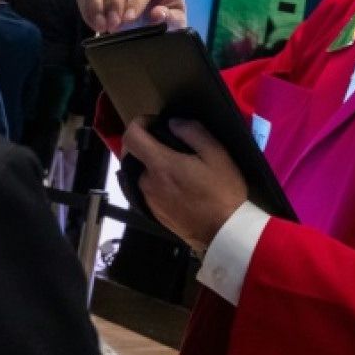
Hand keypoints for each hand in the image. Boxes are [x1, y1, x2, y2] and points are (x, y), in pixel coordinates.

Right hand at [79, 0, 186, 32]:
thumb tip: (158, 13)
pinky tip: (95, 26)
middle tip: (114, 26)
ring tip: (101, 27)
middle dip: (113, 2)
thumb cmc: (167, 19)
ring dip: (96, 5)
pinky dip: (87, 9)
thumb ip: (171, 18)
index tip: (129, 19)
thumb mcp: (176, 23)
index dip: (136, 0)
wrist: (154, 23)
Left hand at [123, 117, 246, 248]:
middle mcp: (148, 182)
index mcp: (161, 165)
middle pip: (134, 156)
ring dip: (154, 166)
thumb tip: (173, 123)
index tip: (153, 122)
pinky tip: (180, 187)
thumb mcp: (217, 154)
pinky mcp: (154, 213)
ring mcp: (149, 200)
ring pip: (143, 174)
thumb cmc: (223, 191)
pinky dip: (158, 183)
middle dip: (146, 145)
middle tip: (171, 145)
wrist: (224, 232)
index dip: (138, 123)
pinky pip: (149, 190)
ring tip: (180, 168)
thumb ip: (193, 132)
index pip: (131, 137)